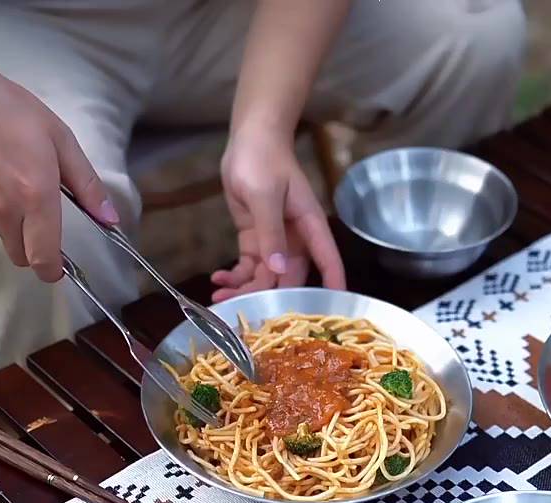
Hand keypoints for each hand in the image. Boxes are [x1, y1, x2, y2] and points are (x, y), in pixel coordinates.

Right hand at [0, 61, 116, 280]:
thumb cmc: (10, 111)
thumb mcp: (61, 140)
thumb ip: (86, 185)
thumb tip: (110, 220)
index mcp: (35, 196)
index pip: (43, 258)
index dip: (53, 271)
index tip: (60, 269)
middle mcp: (3, 209)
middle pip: (21, 256)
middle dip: (34, 250)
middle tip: (40, 222)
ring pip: (0, 233)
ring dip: (11, 223)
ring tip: (10, 182)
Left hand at [212, 126, 345, 301]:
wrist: (249, 140)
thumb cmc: (265, 160)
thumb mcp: (265, 196)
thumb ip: (271, 233)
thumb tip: (278, 269)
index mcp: (309, 227)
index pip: (328, 262)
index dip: (331, 288)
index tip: (330, 314)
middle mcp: (295, 239)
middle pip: (290, 279)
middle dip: (270, 299)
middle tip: (247, 316)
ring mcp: (274, 240)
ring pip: (265, 277)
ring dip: (244, 290)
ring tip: (219, 299)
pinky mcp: (255, 238)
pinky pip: (248, 265)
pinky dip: (234, 276)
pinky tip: (218, 280)